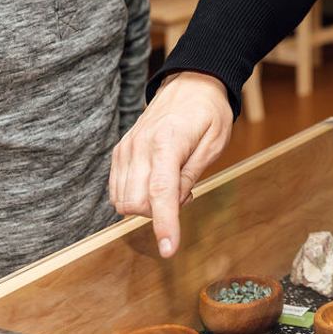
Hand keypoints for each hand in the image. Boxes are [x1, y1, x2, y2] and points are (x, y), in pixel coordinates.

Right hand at [109, 72, 234, 256]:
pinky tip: (156, 182)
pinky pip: (117, 191)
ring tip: (173, 184)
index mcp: (167, 142)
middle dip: (159, 213)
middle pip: (136, 203)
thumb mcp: (214, 142)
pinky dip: (136, 197)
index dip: (164, 224)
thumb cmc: (208, 113)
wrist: (190, 84)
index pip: (161, 192)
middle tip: (186, 191)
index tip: (169, 250)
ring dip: (147, 206)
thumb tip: (174, 204)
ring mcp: (126, 149)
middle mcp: (139, 146)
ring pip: (123, 201)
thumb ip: (191, 174)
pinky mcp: (120, 153)